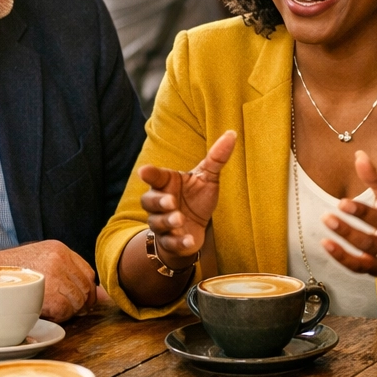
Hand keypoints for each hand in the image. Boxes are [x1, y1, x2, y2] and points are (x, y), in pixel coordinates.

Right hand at [0, 240, 96, 322]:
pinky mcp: (47, 292)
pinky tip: (43, 313)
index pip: (87, 272)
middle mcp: (59, 259)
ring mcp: (54, 274)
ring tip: (51, 310)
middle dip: (80, 303)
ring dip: (68, 311)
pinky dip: (58, 317)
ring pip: (77, 301)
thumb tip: (95, 293)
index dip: (87, 290)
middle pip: (85, 287)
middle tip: (69, 311)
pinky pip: (65, 310)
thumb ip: (62, 270)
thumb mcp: (37, 260)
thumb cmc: (6, 273)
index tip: (83, 301)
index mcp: (58, 248)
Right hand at [137, 130, 236, 268]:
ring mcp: (162, 224)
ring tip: (179, 219)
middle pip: (149, 201)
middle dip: (158, 202)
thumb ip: (216, 158)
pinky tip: (189, 239)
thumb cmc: (197, 198)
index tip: (144, 171)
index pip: (155, 177)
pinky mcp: (170, 242)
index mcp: (167, 184)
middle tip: (170, 202)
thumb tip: (232, 134)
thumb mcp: (208, 177)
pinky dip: (178, 242)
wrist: (194, 228)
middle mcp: (159, 203)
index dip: (150, 174)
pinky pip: (170, 243)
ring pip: (157, 223)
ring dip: (167, 222)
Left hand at [320, 149, 376, 292]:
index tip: (343, 201)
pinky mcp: (375, 270)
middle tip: (332, 211)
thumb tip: (359, 155)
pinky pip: (357, 266)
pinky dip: (341, 256)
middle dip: (353, 226)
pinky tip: (326, 243)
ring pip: (365, 251)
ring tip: (326, 220)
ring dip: (345, 237)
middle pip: (374, 238)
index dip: (364, 211)